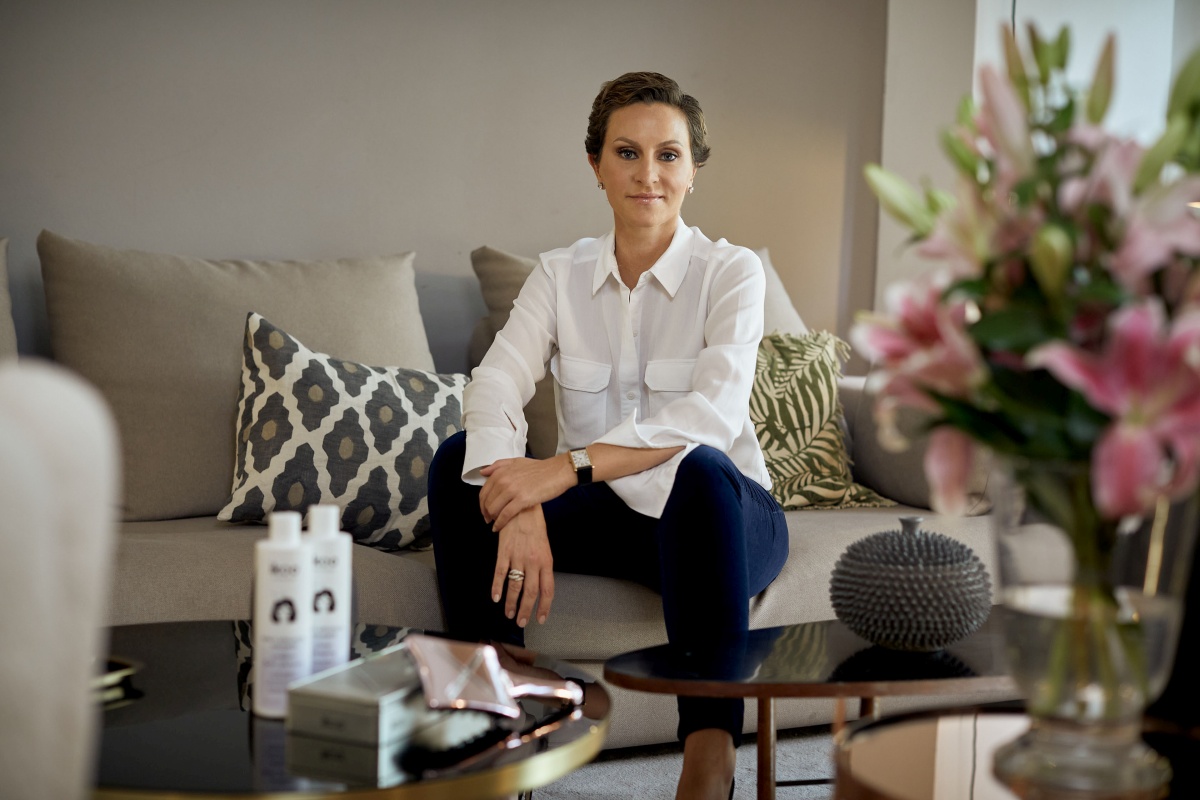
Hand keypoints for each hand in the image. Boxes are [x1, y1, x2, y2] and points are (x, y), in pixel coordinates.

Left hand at [479, 455, 573, 531]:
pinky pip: (505, 515)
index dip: (482, 503)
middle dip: (486, 513)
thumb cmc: (539, 468)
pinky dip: (499, 523)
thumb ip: (498, 466)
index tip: (484, 510)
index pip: (484, 491)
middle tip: (488, 519)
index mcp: (501, 472)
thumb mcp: (517, 462)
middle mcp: (503, 481)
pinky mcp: (522, 500)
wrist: (557, 472)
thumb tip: (483, 472)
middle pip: (487, 502)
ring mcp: (512, 490)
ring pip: (493, 509)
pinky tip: (498, 527)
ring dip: (492, 519)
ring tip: (494, 523)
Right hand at [491, 504, 554, 627]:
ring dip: (511, 603)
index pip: (547, 590)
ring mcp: (518, 557)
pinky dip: (496, 587)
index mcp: (546, 561)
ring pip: (515, 586)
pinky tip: (495, 597)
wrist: (523, 507)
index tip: (541, 618)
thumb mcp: (545, 546)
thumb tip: (539, 585)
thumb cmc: (535, 526)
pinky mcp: (504, 552)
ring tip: (509, 614)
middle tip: (521, 622)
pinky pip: (500, 573)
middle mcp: (533, 562)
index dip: (544, 607)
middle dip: (526, 610)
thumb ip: (542, 566)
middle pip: (530, 592)